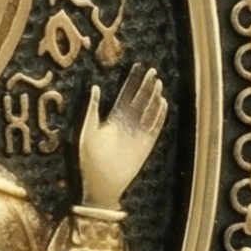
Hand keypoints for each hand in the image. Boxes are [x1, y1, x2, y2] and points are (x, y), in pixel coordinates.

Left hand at [77, 62, 167, 210]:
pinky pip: (155, 126)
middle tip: (153, 70)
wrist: (101, 184)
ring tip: (159, 82)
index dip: (132, 80)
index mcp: (113, 117)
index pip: (125, 94)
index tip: (137, 66)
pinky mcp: (146, 144)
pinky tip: (163, 103)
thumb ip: (92, 108)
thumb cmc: (89, 159)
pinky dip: (159, 115)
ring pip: (149, 110)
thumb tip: (94, 86)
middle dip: (146, 85)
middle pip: (140, 99)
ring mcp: (138, 133)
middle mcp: (127, 123)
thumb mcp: (87, 130)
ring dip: (154, 97)